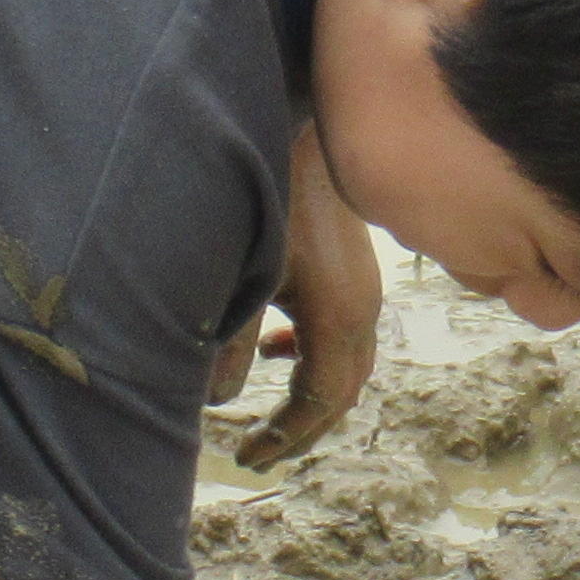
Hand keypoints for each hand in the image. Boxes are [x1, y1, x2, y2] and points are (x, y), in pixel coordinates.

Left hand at [228, 129, 382, 470]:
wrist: (303, 123)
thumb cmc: (270, 193)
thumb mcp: (241, 273)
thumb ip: (228, 340)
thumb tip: (216, 399)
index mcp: (339, 317)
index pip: (319, 404)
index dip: (285, 438)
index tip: (248, 456)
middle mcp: (362, 308)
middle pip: (341, 393)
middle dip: (301, 428)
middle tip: (259, 451)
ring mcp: (363, 286)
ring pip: (347, 364)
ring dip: (311, 392)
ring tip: (271, 412)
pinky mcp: (354, 266)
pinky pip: (343, 332)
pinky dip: (313, 355)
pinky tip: (278, 344)